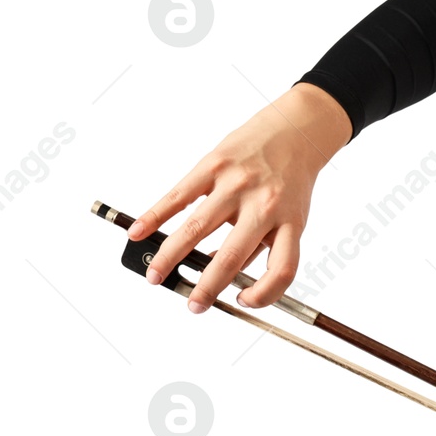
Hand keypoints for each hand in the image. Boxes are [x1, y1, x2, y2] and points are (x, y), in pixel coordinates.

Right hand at [127, 83, 351, 312]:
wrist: (297, 130)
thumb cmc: (290, 181)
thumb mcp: (290, 215)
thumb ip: (260, 245)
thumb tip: (216, 271)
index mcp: (290, 222)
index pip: (282, 269)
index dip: (264, 294)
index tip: (242, 302)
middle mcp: (264, 205)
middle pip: (232, 256)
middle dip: (207, 287)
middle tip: (192, 305)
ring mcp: (237, 184)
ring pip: (197, 229)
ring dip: (170, 257)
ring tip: (155, 276)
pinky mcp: (214, 165)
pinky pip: (179, 196)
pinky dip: (155, 216)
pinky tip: (138, 232)